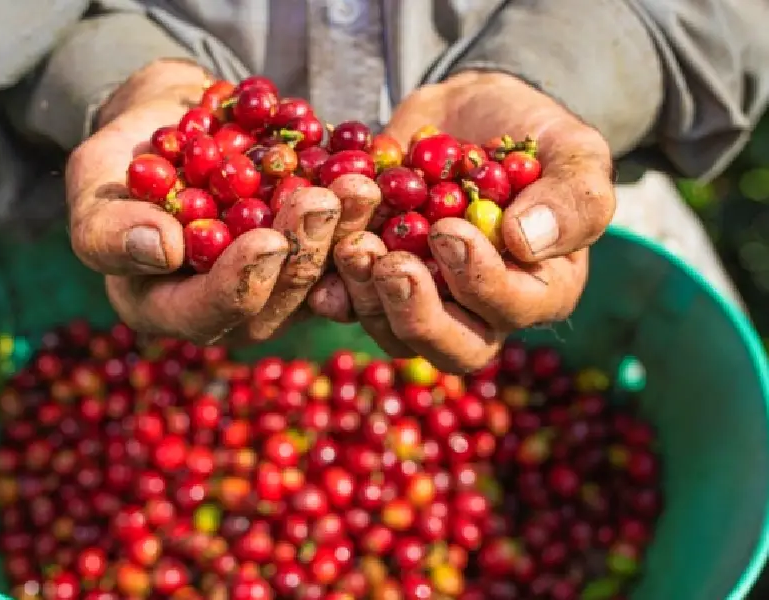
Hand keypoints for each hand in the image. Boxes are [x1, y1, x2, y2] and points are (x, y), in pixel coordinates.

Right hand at [66, 60, 376, 345]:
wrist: (177, 125)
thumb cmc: (123, 160)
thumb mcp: (94, 185)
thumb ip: (110, 228)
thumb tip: (162, 250)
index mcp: (167, 307)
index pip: (206, 313)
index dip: (239, 283)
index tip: (265, 241)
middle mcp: (229, 307)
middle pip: (274, 302)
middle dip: (301, 253)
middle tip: (323, 204)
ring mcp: (277, 284)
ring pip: (319, 276)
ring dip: (343, 233)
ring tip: (358, 186)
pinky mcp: (311, 254)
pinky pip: (343, 246)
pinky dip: (360, 218)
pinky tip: (375, 182)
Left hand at [311, 71, 614, 372]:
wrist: (465, 115)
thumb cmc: (532, 134)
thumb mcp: (573, 152)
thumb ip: (573, 197)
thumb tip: (527, 241)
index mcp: (539, 288)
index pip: (512, 310)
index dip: (479, 281)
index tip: (448, 230)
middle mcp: (480, 311)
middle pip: (451, 348)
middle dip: (416, 313)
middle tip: (392, 263)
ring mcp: (425, 301)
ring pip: (393, 332)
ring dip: (368, 295)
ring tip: (352, 244)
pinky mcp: (378, 283)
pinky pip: (351, 304)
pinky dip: (333, 288)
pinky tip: (322, 267)